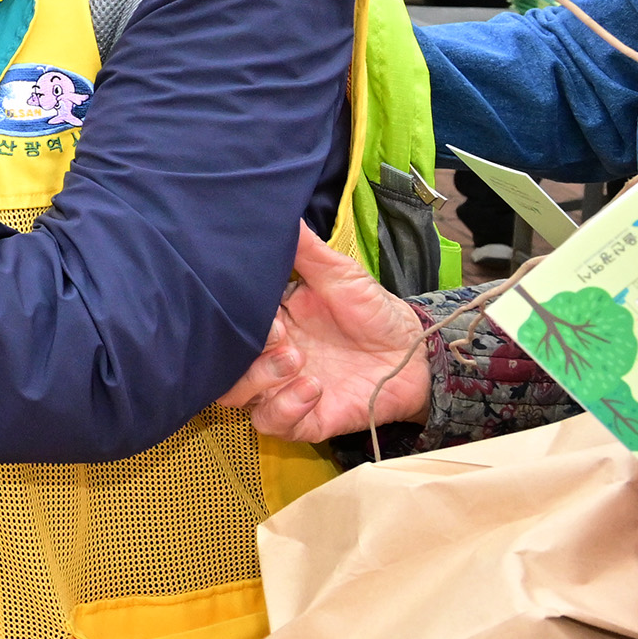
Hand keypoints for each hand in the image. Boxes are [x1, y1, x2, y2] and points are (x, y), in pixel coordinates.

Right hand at [219, 226, 432, 438]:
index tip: (272, 314)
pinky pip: (272, 424)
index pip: (229, 322)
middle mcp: (266, 356)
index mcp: (269, 319)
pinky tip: (314, 389)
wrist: (416, 355)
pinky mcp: (304, 419)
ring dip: (260, 380)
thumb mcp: (342, 274)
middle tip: (284, 340)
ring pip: (235, 396)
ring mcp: (281, 389)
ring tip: (298, 362)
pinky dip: (285, 408)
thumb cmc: (374, 312)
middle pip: (221, 365)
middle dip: (245, 353)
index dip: (236, 319)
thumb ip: (307, 251)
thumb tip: (282, 214)